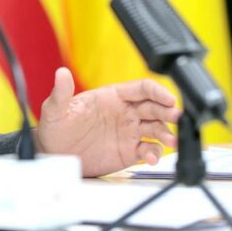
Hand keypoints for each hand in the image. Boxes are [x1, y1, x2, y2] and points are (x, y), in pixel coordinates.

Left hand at [34, 67, 180, 175]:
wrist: (54, 155)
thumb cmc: (56, 127)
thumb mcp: (56, 109)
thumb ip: (62, 92)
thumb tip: (60, 73)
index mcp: (112, 96)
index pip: (141, 88)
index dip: (157, 91)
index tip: (168, 98)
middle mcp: (125, 112)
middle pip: (154, 107)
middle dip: (168, 111)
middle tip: (177, 117)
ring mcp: (129, 132)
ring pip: (156, 128)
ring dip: (166, 133)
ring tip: (170, 141)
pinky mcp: (129, 151)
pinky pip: (148, 150)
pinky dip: (154, 153)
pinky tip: (152, 157)